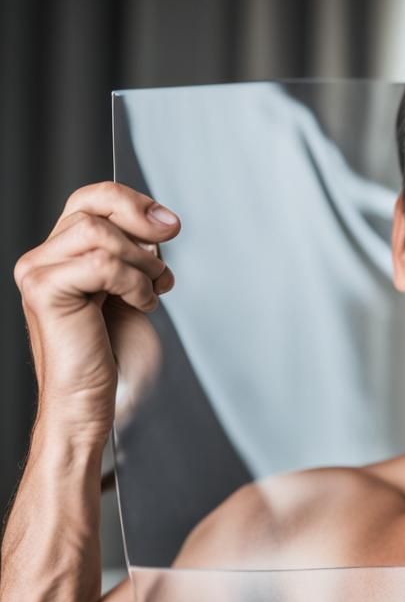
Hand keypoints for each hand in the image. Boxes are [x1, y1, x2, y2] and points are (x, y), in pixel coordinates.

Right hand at [13, 182, 179, 440]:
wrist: (91, 402)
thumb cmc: (111, 356)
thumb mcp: (133, 291)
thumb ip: (137, 254)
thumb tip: (158, 222)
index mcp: (63, 254)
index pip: (92, 199)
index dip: (132, 202)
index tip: (168, 224)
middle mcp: (44, 258)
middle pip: (93, 207)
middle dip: (141, 229)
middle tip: (164, 264)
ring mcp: (39, 273)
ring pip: (99, 234)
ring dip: (141, 263)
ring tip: (150, 293)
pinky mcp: (47, 292)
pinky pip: (102, 263)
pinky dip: (134, 284)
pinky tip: (140, 306)